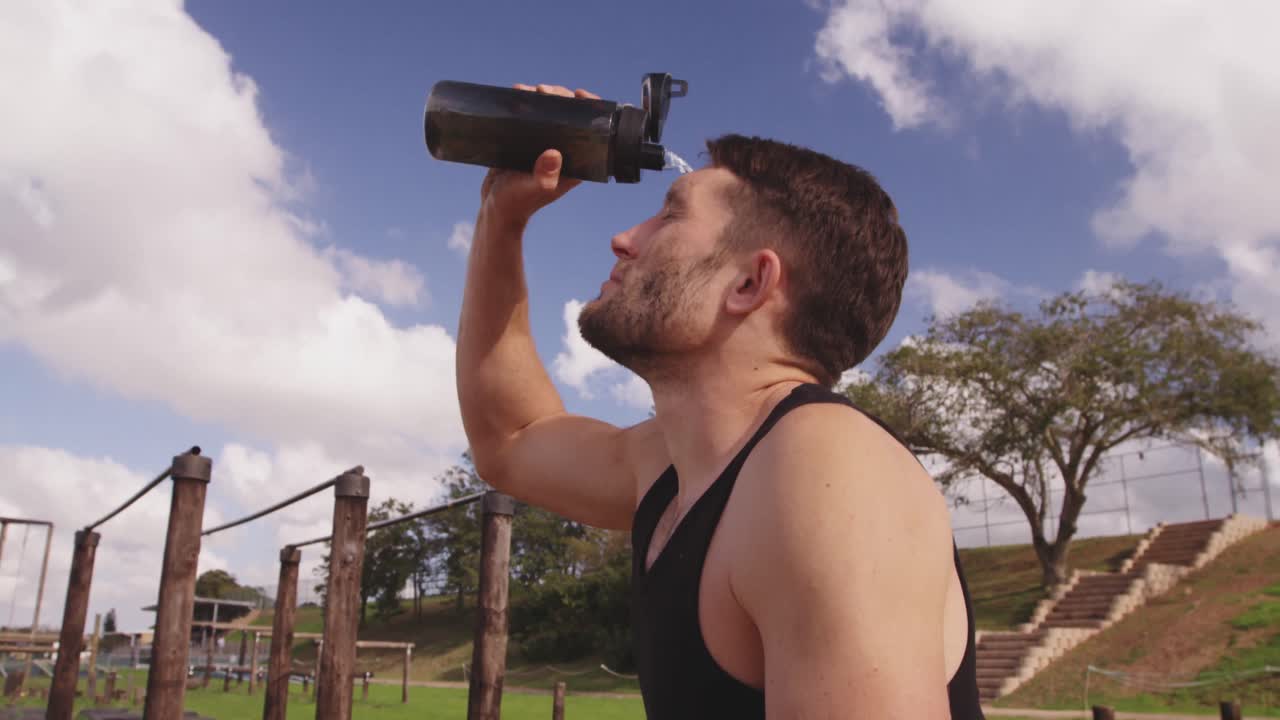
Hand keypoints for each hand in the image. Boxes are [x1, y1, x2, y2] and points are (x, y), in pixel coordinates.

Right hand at [479, 83, 600, 226]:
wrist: (494, 209)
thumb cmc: (515, 203)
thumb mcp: (531, 190)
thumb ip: (544, 177)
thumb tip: (554, 155)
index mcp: (575, 164)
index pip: (592, 132)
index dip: (590, 109)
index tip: (578, 94)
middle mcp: (564, 154)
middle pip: (571, 116)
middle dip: (560, 97)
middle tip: (542, 90)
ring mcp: (546, 147)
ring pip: (552, 114)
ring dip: (542, 98)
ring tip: (526, 90)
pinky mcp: (528, 144)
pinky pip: (532, 119)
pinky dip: (526, 105)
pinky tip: (517, 93)